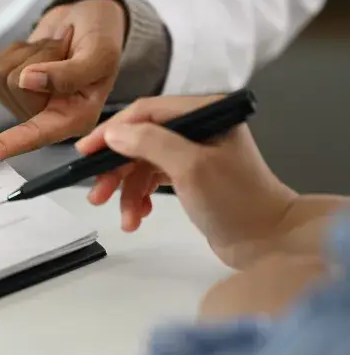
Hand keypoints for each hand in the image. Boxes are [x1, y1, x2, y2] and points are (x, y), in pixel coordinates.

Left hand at [0, 0, 123, 170]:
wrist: (89, 18)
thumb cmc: (101, 38)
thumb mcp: (100, 54)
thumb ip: (70, 73)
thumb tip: (26, 80)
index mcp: (76, 118)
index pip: (35, 136)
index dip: (4, 147)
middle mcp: (48, 118)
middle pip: (17, 87)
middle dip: (42, 57)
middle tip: (66, 50)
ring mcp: (26, 104)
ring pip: (3, 76)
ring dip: (31, 53)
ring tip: (56, 50)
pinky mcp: (9, 88)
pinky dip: (18, 50)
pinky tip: (40, 51)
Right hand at [74, 95, 297, 268]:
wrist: (269, 242)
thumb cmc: (238, 202)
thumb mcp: (191, 168)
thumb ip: (151, 143)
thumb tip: (114, 133)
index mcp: (205, 112)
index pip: (146, 112)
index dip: (112, 131)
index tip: (85, 150)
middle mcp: (198, 127)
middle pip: (140, 139)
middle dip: (116, 168)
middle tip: (96, 191)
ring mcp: (192, 153)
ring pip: (142, 163)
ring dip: (127, 190)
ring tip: (123, 217)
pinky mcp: (189, 176)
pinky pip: (152, 180)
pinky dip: (140, 198)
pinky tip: (138, 217)